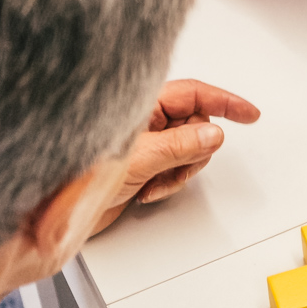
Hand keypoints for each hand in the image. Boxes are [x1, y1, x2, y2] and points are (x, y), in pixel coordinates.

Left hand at [93, 80, 259, 232]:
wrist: (57, 213)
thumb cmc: (79, 175)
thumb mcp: (139, 157)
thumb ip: (181, 144)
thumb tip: (213, 133)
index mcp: (143, 104)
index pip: (195, 94)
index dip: (226, 102)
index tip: (249, 113)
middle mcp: (147, 121)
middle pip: (197, 126)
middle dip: (193, 152)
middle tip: (176, 166)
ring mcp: (146, 144)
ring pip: (189, 151)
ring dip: (179, 172)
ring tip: (155, 182)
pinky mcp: (144, 166)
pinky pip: (175, 170)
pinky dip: (168, 183)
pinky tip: (145, 191)